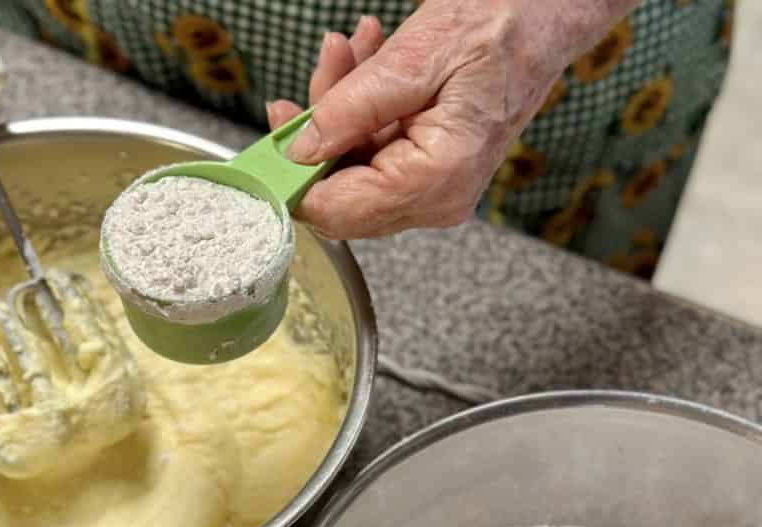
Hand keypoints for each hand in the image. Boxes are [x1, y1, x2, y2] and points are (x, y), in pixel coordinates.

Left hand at [269, 1, 638, 238]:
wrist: (547, 14)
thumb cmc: (504, 26)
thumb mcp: (417, 56)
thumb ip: (351, 109)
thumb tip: (300, 150)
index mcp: (437, 180)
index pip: (340, 211)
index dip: (296, 180)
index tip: (275, 136)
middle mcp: (436, 200)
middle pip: (341, 196)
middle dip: (318, 134)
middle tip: (322, 70)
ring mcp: (432, 191)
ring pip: (352, 171)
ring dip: (339, 111)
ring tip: (348, 49)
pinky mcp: (427, 173)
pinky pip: (373, 154)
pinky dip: (360, 112)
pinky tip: (363, 64)